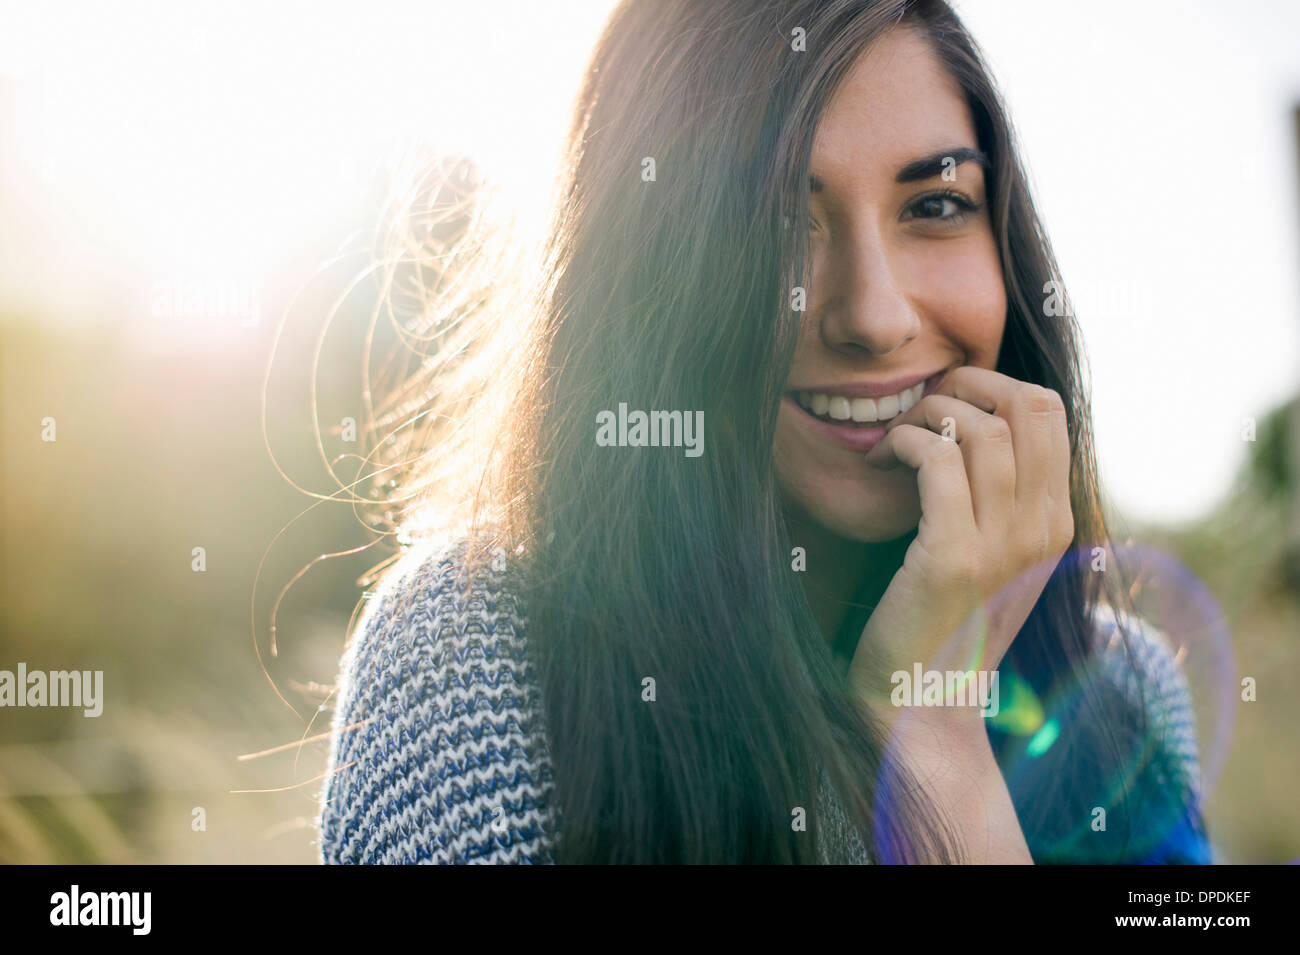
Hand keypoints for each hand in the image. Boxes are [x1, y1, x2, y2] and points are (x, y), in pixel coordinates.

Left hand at [848, 366, 1073, 727]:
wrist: (919, 700)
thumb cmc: (941, 618)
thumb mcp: (990, 553)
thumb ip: (998, 496)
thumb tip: (974, 419)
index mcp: (1056, 521)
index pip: (1050, 411)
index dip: (993, 385)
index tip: (946, 402)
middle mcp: (1042, 529)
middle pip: (1028, 405)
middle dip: (966, 384)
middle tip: (921, 407)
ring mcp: (1004, 545)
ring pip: (981, 427)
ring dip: (926, 415)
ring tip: (894, 441)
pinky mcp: (955, 559)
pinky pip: (939, 460)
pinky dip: (905, 443)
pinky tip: (881, 462)